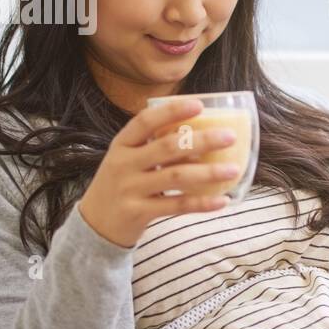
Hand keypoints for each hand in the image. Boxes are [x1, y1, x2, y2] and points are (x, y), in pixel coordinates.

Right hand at [77, 98, 244, 247]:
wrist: (94, 224)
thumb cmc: (121, 184)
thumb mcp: (128, 160)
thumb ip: (155, 148)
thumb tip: (203, 136)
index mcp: (122, 144)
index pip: (145, 121)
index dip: (172, 111)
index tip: (199, 104)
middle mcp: (123, 164)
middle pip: (167, 147)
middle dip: (202, 140)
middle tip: (230, 136)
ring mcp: (130, 189)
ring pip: (176, 177)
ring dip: (208, 172)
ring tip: (234, 169)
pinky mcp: (138, 212)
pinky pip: (176, 206)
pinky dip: (201, 203)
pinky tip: (222, 200)